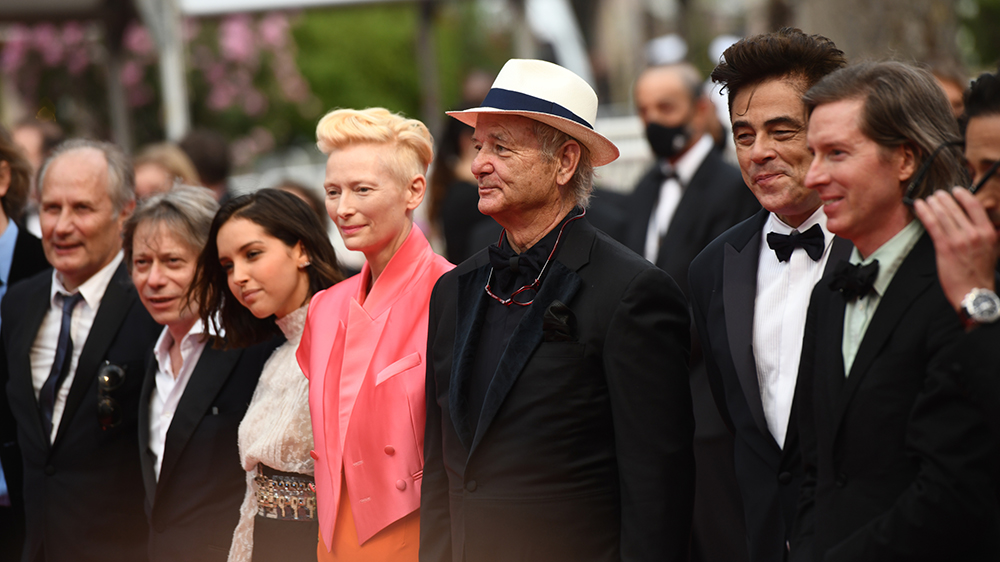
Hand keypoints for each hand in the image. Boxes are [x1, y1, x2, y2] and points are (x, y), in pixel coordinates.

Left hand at [914, 188, 997, 310]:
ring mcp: (959, 240)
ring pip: (943, 215)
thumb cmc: (979, 274)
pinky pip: (932, 225)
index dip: (964, 195)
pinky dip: (924, 213)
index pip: (975, 206)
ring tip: (927, 199)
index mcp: (988, 233)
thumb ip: (983, 235)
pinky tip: (919, 207)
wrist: (974, 292)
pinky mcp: (945, 247)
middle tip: (937, 194)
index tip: (956, 191)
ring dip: (933, 204)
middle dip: (944, 199)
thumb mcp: (991, 250)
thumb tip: (974, 224)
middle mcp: (974, 234)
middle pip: (956, 209)